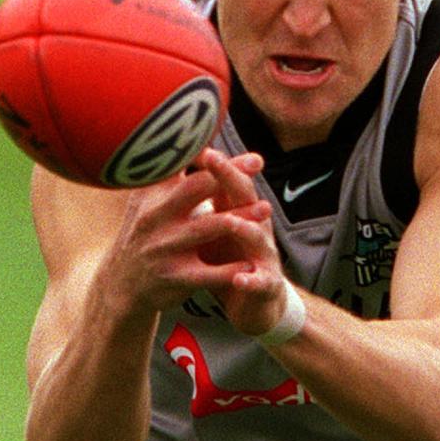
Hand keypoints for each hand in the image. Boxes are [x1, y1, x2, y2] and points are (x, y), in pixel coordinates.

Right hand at [96, 148, 271, 318]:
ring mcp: (164, 249)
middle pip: (194, 189)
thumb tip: (194, 134)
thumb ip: (171, 174)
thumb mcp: (147, 201)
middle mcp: (155, 218)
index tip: (227, 132)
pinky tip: (253, 263)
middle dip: (227, 174)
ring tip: (266, 209)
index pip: (178, 164)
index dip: (206, 148)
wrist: (120, 287)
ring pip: (206, 228)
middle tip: (257, 162)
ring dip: (240, 217)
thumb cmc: (146, 234)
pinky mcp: (175, 278)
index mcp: (152, 195)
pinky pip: (209, 273)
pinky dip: (232, 268)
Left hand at [198, 148, 288, 334]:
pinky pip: (260, 281)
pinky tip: (240, 279)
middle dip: (230, 177)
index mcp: (237, 210)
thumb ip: (201, 198)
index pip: (226, 177)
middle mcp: (254, 226)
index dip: (210, 159)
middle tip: (212, 159)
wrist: (256, 302)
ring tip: (232, 221)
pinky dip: (251, 280)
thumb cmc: (230, 257)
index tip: (191, 138)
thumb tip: (173, 166)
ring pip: (257, 236)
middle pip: (244, 196)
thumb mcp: (214, 225)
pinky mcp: (267, 284)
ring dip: (246, 227)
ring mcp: (263, 255)